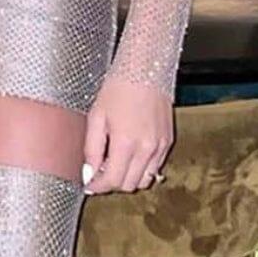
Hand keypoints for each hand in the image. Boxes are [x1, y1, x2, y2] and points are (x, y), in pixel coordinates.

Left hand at [82, 76, 174, 193]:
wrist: (145, 70)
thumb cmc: (119, 88)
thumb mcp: (96, 117)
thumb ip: (92, 149)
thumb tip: (89, 173)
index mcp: (126, 143)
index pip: (112, 181)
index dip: (98, 187)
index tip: (90, 185)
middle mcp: (146, 149)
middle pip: (129, 185)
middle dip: (112, 183)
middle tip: (100, 172)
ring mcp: (160, 146)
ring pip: (144, 180)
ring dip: (128, 178)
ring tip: (116, 164)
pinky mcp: (168, 141)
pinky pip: (155, 167)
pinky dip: (142, 168)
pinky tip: (131, 155)